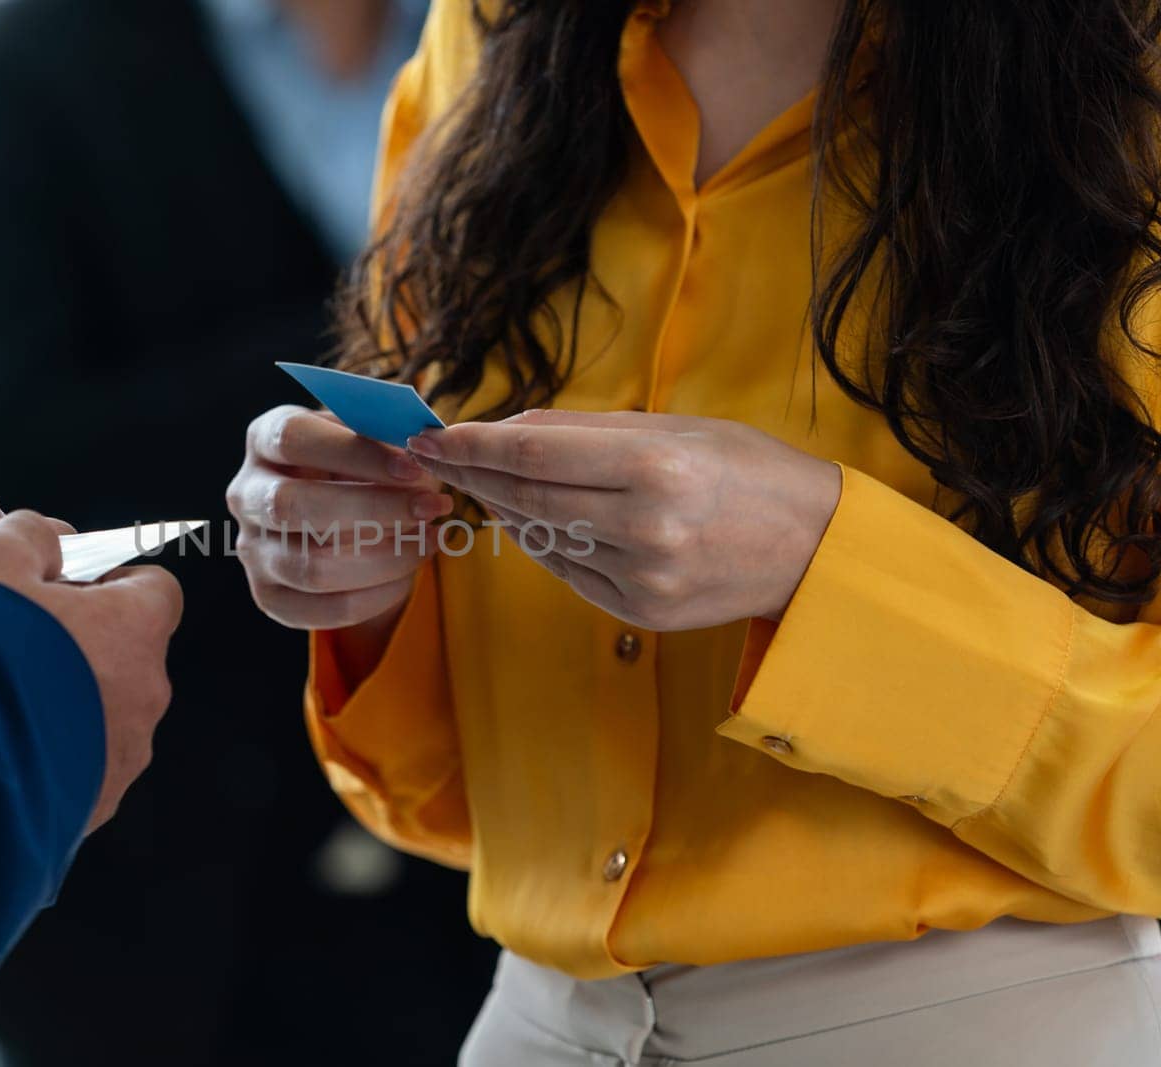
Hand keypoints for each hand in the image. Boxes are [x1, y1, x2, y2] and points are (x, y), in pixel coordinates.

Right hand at [0, 513, 182, 832]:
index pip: (156, 588)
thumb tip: (43, 536)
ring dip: (64, 699)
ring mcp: (122, 758)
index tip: (69, 587)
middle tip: (19, 641)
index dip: (109, 581)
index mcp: (135, 632)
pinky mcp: (94, 805)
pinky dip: (50, 751)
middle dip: (80, 642)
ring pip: (105, 712)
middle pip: (128, 653)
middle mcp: (144, 699)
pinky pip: (82, 765)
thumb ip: (26, 535)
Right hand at [227, 405, 449, 631]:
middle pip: (293, 506)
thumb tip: (420, 450)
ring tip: (431, 540)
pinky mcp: (270, 596)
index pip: (293, 439)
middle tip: (431, 508)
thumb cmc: (357, 461)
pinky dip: (377, 596)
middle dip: (374, 510)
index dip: (353, 453)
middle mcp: (247, 494)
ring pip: (312, 566)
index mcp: (263, 439)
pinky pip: (324, 610)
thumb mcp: (366, 433)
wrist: (341, 511)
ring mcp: (252, 550)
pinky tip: (411, 574)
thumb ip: (384, 433)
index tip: (412, 467)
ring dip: (384, 557)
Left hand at [405, 410, 841, 630]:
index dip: (473, 445)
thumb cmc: (746, 470)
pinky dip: (540, 542)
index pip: (533, 455)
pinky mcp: (640, 613)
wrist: (815, 548)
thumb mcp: (675, 427)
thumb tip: (504, 429)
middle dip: (475, 475)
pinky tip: (529, 519)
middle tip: (438, 456)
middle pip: (527, 500)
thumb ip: (585, 431)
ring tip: (482, 480)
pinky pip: (567, 571)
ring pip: (540, 538)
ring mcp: (642, 578)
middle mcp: (645, 528)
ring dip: (503, 508)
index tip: (432, 434)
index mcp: (655, 468)